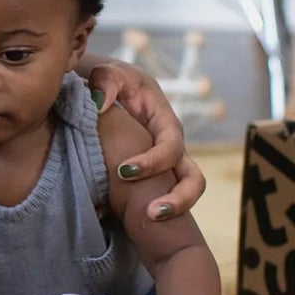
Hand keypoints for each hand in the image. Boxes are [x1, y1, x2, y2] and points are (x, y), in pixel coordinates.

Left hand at [88, 57, 203, 219]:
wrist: (102, 92)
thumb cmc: (108, 81)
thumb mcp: (108, 73)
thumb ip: (106, 82)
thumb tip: (101, 103)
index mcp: (165, 122)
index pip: (171, 146)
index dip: (153, 162)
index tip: (123, 172)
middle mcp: (171, 146)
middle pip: (193, 177)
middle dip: (179, 197)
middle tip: (151, 213)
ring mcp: (165, 164)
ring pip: (185, 192)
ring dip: (173, 209)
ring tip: (148, 221)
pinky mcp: (153, 176)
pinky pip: (159, 196)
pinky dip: (147, 210)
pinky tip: (122, 221)